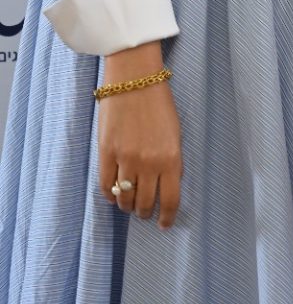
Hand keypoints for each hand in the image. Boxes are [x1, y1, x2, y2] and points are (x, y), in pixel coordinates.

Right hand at [97, 43, 182, 228]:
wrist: (134, 79)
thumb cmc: (159, 103)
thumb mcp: (176, 133)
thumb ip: (172, 161)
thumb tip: (167, 185)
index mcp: (172, 158)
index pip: (171, 199)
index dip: (167, 217)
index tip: (164, 224)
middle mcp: (149, 162)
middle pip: (145, 202)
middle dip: (146, 213)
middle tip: (145, 214)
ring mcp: (125, 158)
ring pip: (124, 197)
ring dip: (128, 206)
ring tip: (130, 205)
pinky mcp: (106, 152)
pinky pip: (105, 185)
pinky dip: (110, 195)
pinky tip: (113, 195)